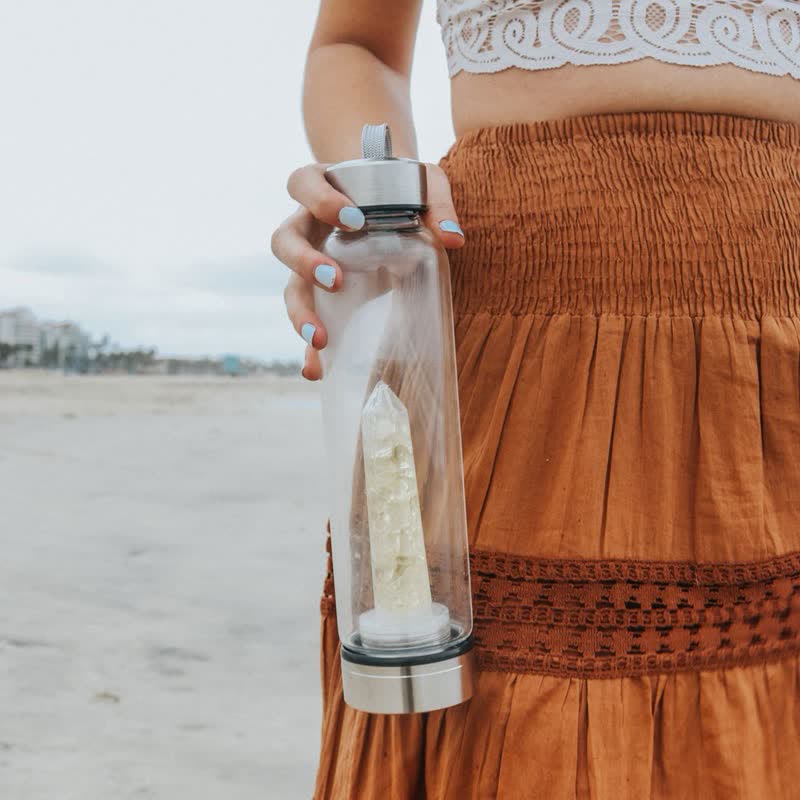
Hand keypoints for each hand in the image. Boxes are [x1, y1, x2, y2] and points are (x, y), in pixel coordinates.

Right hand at [270, 162, 465, 379]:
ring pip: (289, 285)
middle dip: (304, 262)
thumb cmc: (401, 187)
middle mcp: (306, 225)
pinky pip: (308, 319)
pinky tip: (316, 370)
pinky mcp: (320, 293)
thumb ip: (437, 203)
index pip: (303, 184)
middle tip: (335, 281)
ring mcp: (309, 260)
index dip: (320, 200)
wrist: (390, 198)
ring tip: (320, 338)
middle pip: (284, 240)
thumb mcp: (422, 184)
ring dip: (300, 312)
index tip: (352, 219)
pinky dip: (308, 347)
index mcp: (321, 187)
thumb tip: (453, 239)